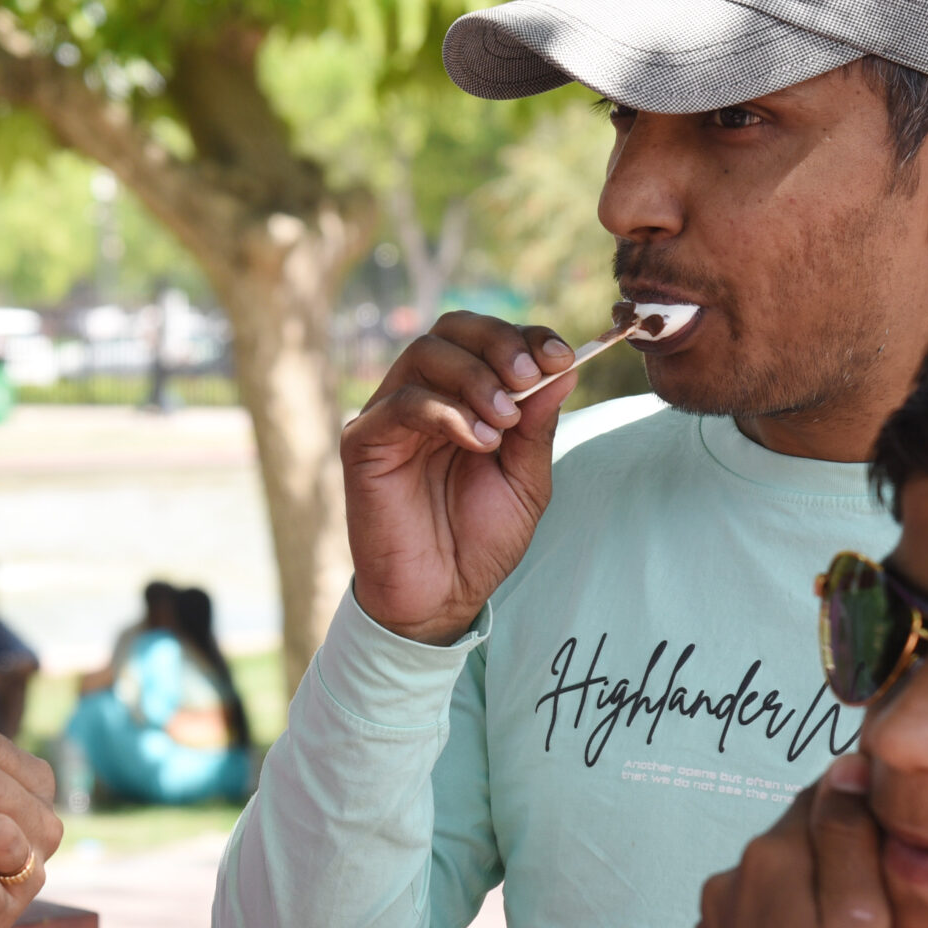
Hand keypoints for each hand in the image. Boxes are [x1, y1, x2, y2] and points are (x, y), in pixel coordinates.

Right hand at [343, 311, 578, 643]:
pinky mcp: (364, 442)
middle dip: (498, 344)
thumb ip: (538, 426)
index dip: (523, 336)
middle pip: (451, 330)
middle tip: (529, 377)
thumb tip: (564, 368)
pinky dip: (447, 411)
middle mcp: (424, 396)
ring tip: (504, 422)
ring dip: (475, 377)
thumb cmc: (479, 541)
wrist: (441, 598)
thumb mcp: (526, 480)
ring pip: (425, 355)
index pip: (485, 339)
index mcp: (463, 398)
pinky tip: (478, 441)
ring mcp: (390, 416)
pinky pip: (401, 402)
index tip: (559, 356)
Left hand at [687, 754, 892, 927]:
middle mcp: (726, 881)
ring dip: (802, 905)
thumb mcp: (859, 916)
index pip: (816, 802)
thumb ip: (848, 837)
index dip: (855, 812)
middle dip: (829, 863)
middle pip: (790, 848)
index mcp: (767, 859)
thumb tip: (843, 768)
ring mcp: (709, 927)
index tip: (885, 835)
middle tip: (873, 906)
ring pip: (769, 893)